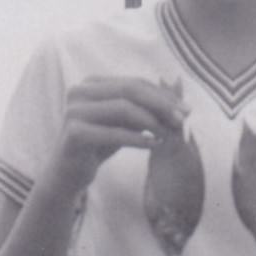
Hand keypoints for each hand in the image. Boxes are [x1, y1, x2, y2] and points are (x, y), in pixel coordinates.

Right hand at [55, 76, 188, 192]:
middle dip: (161, 104)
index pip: (135, 83)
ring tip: (170, 133)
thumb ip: (145, 108)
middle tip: (183, 119)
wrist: (68, 173)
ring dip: (152, 121)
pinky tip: (155, 144)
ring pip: (123, 108)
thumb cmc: (98, 145)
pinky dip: (137, 138)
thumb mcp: (124, 123)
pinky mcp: (74, 133)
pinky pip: (113, 133)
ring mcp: (74, 111)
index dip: (163, 94)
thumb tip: (180, 94)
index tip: (187, 109)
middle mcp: (80, 91)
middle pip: (130, 90)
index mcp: (91, 83)